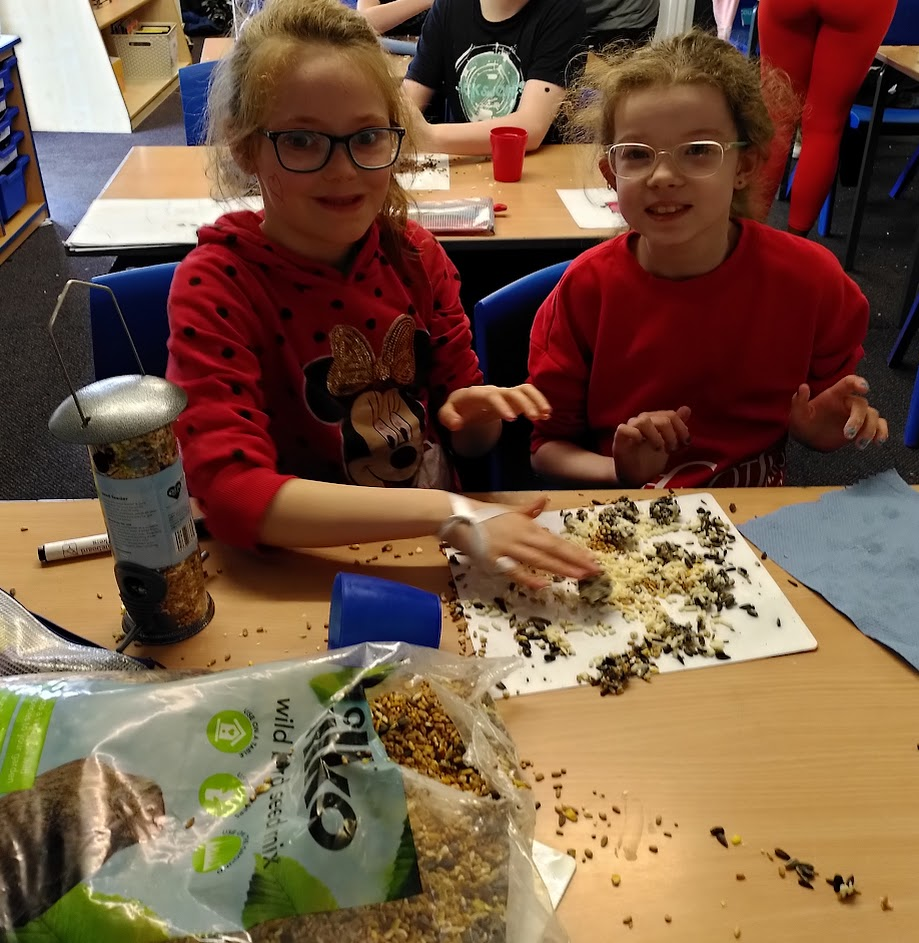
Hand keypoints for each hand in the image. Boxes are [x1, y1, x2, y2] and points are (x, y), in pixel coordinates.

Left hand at [438, 384, 550, 431]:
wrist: (465, 402)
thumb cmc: (457, 408)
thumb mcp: (446, 413)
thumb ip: (448, 418)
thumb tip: (457, 424)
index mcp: (478, 393)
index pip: (492, 396)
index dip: (502, 405)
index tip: (511, 419)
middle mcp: (495, 390)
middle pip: (513, 392)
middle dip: (525, 403)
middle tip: (534, 418)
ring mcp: (505, 394)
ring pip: (524, 391)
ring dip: (536, 400)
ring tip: (546, 415)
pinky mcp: (513, 399)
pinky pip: (529, 396)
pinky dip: (539, 402)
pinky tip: (546, 415)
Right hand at [451, 496, 599, 589]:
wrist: (459, 517)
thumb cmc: (485, 516)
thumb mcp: (509, 510)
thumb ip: (529, 509)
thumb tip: (545, 499)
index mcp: (527, 525)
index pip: (556, 540)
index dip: (575, 551)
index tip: (592, 559)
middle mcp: (522, 535)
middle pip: (553, 550)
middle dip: (575, 561)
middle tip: (594, 571)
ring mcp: (509, 548)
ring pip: (540, 560)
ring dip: (561, 568)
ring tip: (579, 576)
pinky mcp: (495, 559)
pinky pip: (515, 571)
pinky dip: (529, 578)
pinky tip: (544, 585)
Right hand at [612, 406, 691, 485]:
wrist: (635, 475)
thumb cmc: (650, 459)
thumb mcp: (669, 443)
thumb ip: (677, 427)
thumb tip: (686, 409)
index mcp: (655, 419)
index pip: (671, 415)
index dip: (681, 429)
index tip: (686, 443)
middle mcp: (642, 420)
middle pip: (661, 419)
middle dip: (671, 436)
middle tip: (672, 449)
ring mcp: (630, 428)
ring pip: (643, 421)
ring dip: (656, 436)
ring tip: (659, 449)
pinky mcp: (619, 438)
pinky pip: (625, 429)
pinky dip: (635, 435)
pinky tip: (641, 443)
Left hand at [789, 377, 887, 450]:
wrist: (807, 438)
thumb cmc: (802, 422)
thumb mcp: (797, 414)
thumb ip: (799, 401)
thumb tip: (803, 387)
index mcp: (834, 395)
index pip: (848, 383)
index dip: (857, 382)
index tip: (864, 389)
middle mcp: (848, 403)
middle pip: (862, 405)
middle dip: (858, 420)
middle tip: (848, 436)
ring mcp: (857, 415)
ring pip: (873, 416)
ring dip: (870, 430)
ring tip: (859, 445)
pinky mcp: (862, 428)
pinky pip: (879, 426)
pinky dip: (881, 433)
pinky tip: (878, 442)